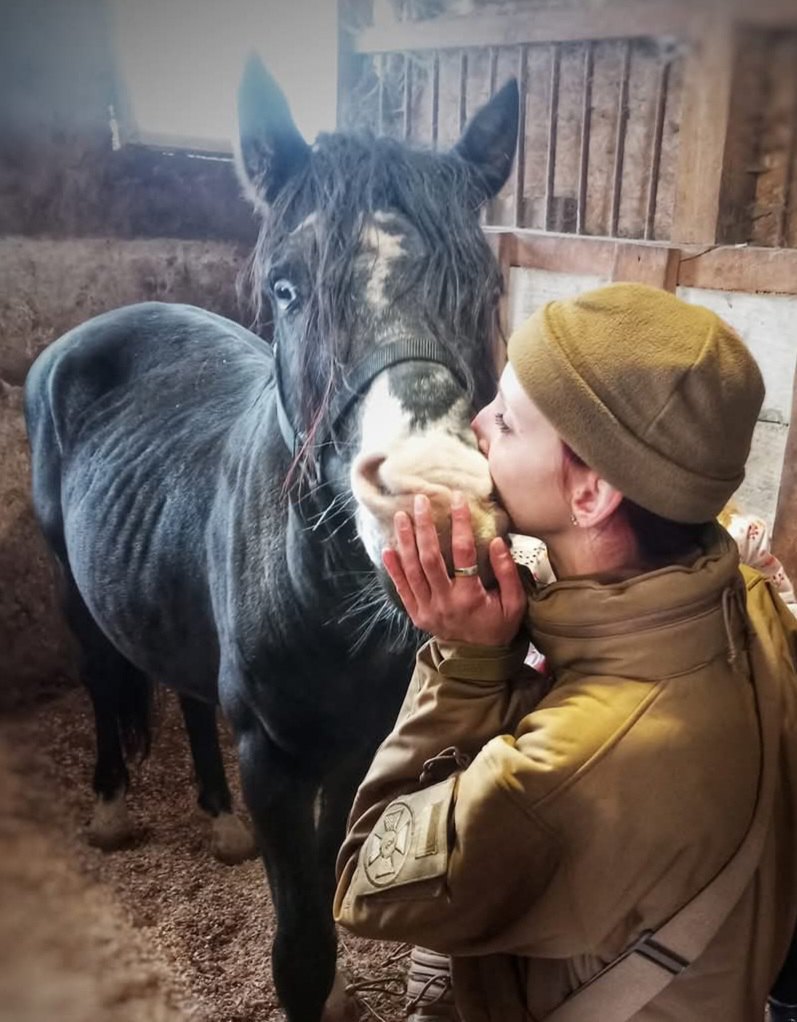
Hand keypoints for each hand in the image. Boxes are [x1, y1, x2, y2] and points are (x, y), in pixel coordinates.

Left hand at [382, 492, 525, 645]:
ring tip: (401, 516)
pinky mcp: (416, 614)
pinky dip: (394, 568)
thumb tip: (497, 541)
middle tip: (420, 501)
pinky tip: (388, 548)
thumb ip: (507, 572)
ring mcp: (427, 609)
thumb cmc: (499, 626)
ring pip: (412, 570)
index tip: (457, 499)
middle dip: (424, 526)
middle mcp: (445, 602)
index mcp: (470, 597)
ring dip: (405, 541)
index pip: (463, 553)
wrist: (478, 659)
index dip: (460, 523)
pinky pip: (402, 588)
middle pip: (429, 558)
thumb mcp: (514, 603)